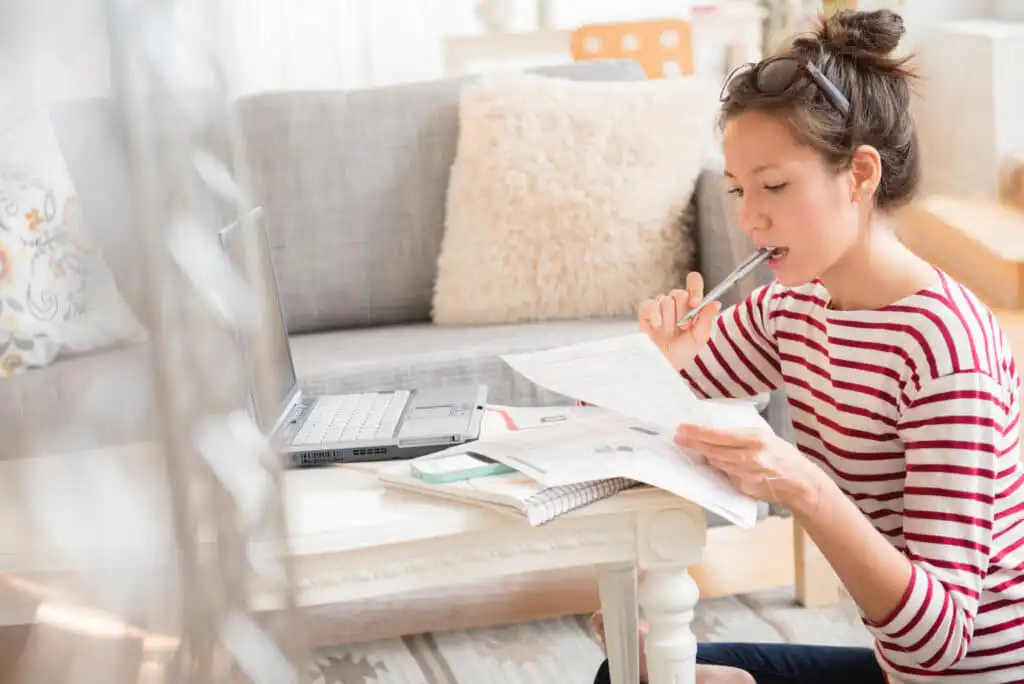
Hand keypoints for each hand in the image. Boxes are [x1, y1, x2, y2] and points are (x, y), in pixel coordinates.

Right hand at [637, 272, 720, 370]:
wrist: (661, 365)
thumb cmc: (681, 353)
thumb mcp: (698, 338)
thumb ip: (706, 319)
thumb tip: (715, 303)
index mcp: (691, 306)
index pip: (693, 283)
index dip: (694, 288)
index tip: (695, 302)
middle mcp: (676, 304)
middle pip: (679, 293)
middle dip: (681, 312)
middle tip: (680, 327)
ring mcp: (660, 307)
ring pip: (665, 300)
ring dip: (668, 319)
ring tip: (667, 332)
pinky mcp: (646, 311)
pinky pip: (651, 304)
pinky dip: (655, 316)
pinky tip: (657, 327)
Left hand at [674, 423, 824, 508]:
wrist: (801, 483)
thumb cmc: (785, 457)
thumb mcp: (767, 438)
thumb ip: (743, 437)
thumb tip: (717, 434)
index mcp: (756, 439)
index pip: (719, 435)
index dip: (698, 433)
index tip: (683, 429)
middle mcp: (751, 456)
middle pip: (713, 450)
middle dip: (693, 443)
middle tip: (678, 437)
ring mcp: (747, 474)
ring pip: (717, 463)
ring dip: (705, 456)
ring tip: (691, 447)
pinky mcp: (745, 487)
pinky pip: (726, 476)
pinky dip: (720, 469)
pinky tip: (714, 464)